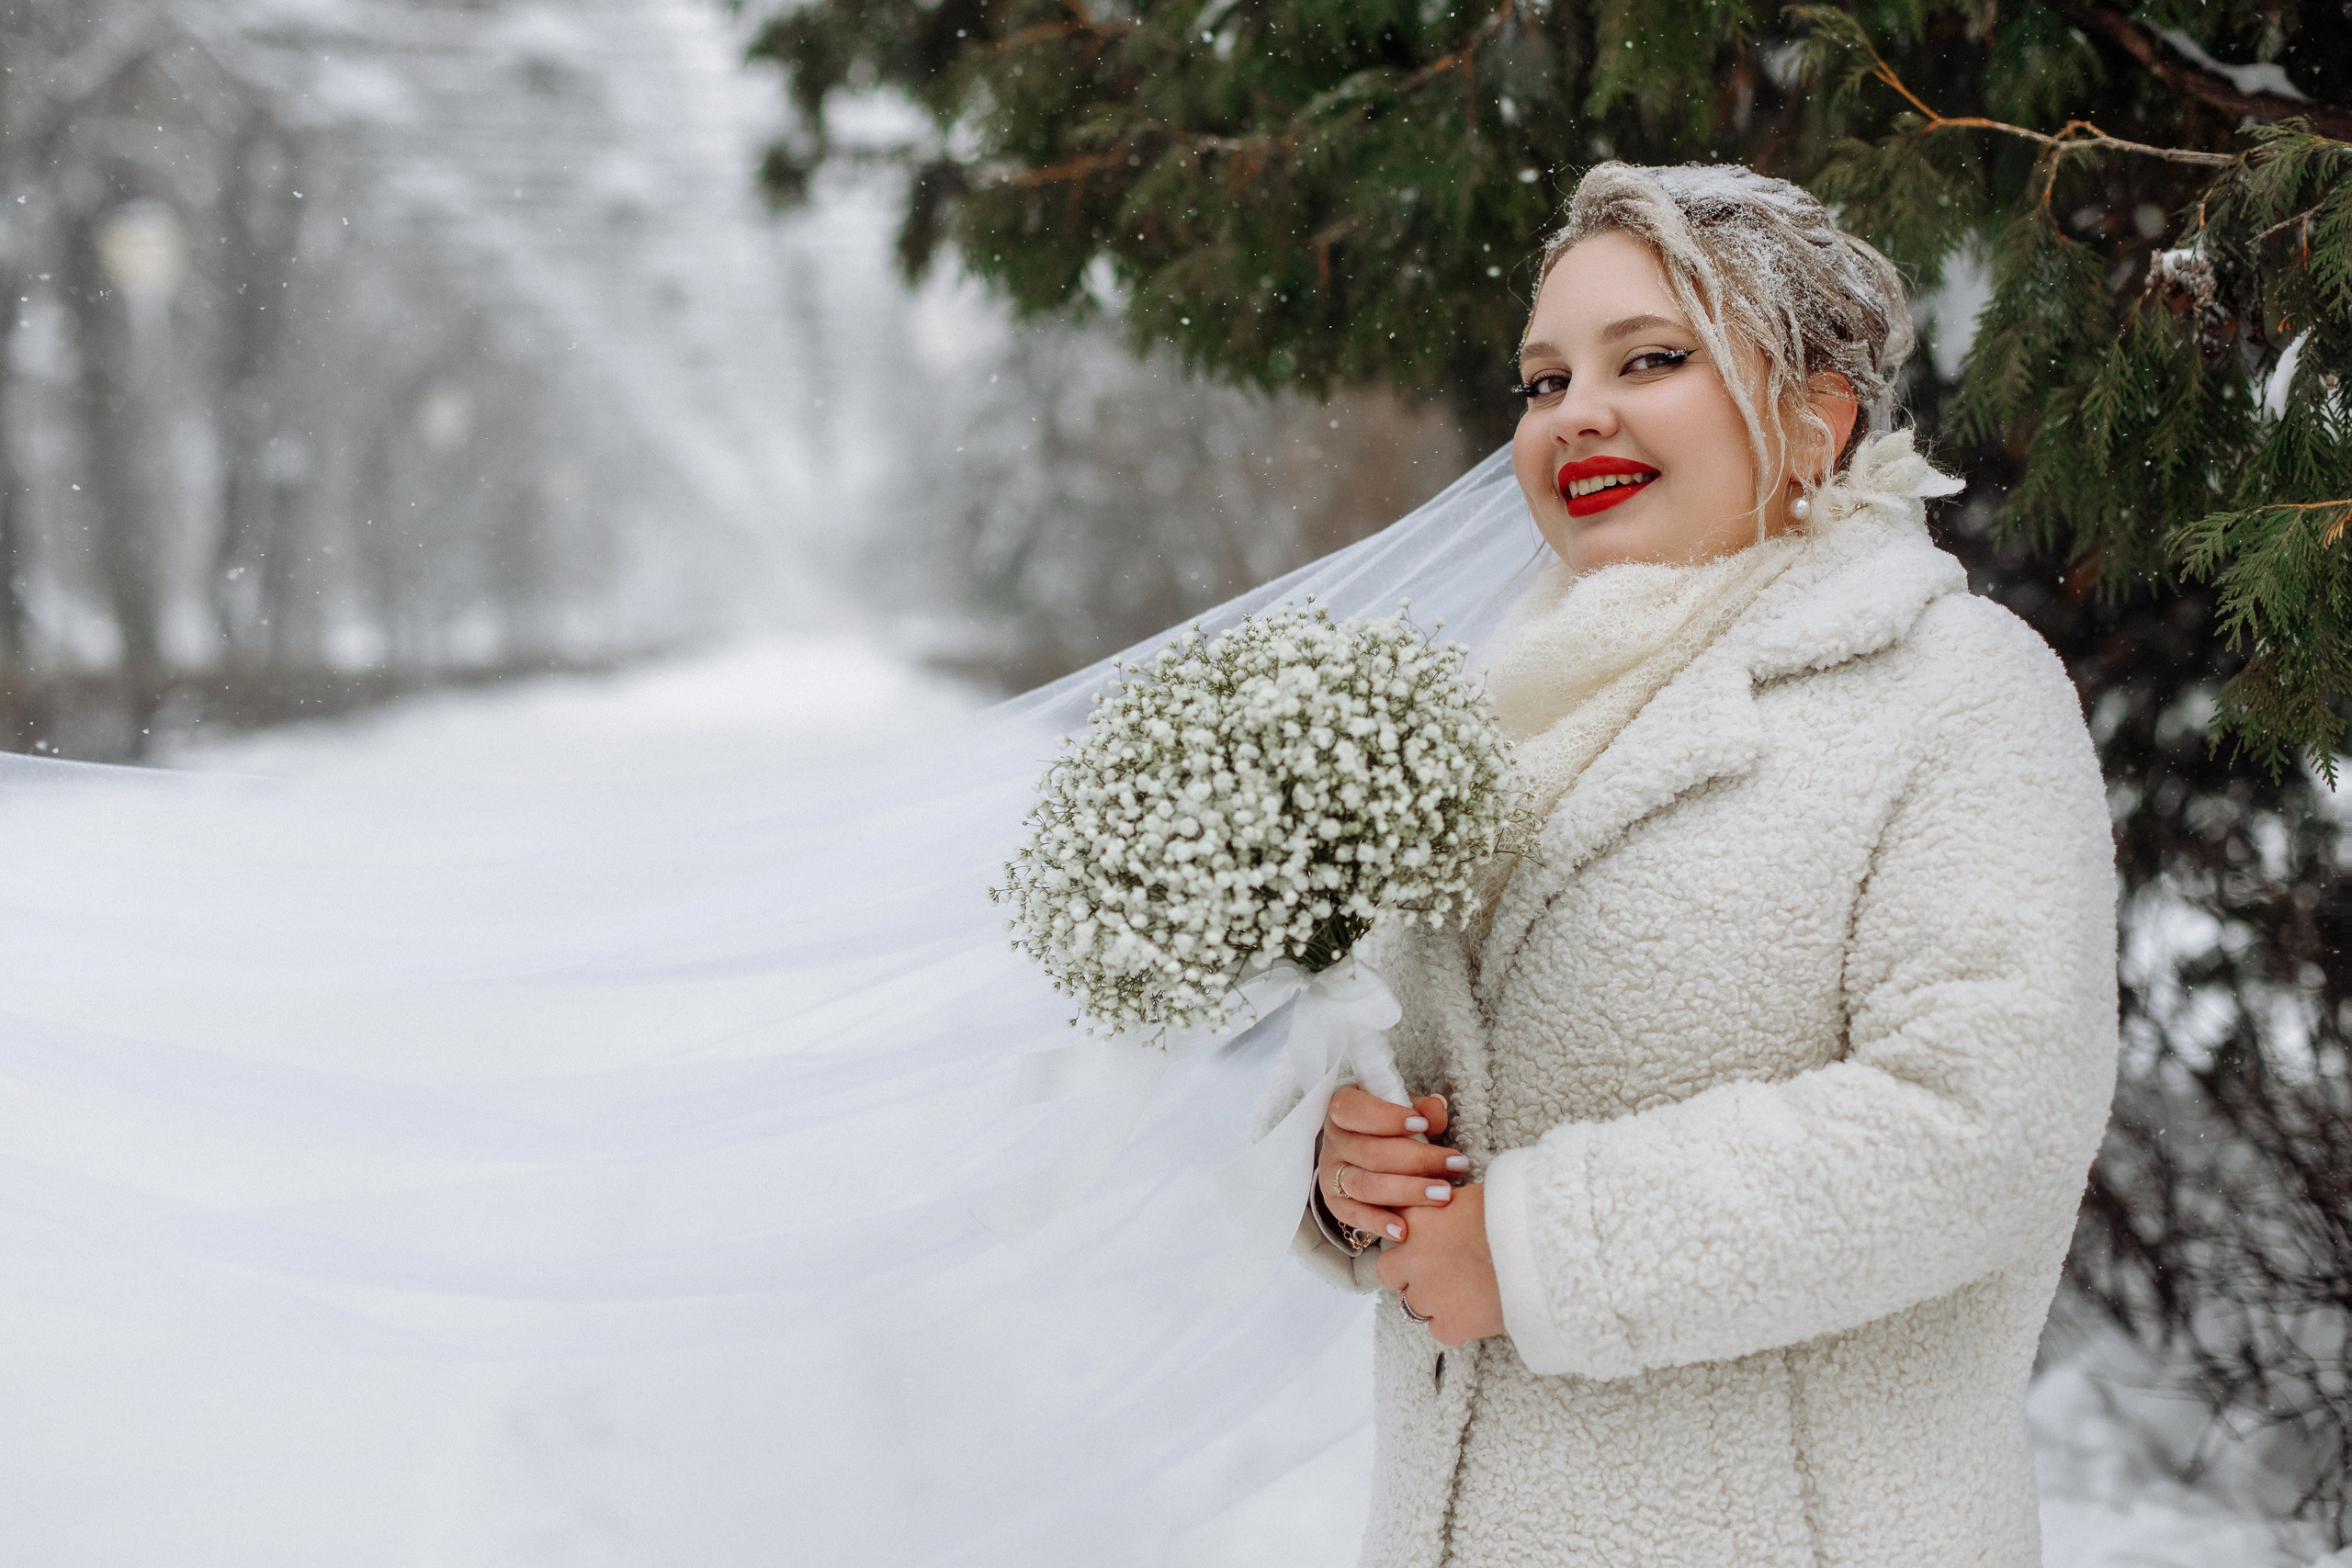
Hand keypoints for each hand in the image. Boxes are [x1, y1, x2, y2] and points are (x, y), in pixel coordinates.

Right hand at [1318, 1086, 1468, 1243]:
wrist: (1363, 1151)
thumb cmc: (1388, 1125)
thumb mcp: (1403, 1109)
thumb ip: (1421, 1108)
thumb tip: (1436, 1109)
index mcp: (1342, 1109)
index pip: (1356, 1110)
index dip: (1388, 1118)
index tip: (1423, 1125)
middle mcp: (1333, 1141)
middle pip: (1370, 1153)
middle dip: (1417, 1160)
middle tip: (1454, 1165)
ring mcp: (1331, 1174)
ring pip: (1366, 1186)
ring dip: (1407, 1192)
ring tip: (1443, 1195)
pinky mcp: (1336, 1202)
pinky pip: (1355, 1215)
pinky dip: (1379, 1223)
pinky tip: (1404, 1230)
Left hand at [1376, 1183, 1504, 1346]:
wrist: (1547, 1252)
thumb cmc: (1520, 1214)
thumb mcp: (1478, 1193)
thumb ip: (1451, 1202)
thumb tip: (1451, 1201)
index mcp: (1418, 1218)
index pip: (1392, 1226)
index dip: (1410, 1234)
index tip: (1428, 1237)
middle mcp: (1414, 1256)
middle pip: (1389, 1271)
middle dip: (1408, 1273)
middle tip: (1438, 1271)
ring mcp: (1429, 1293)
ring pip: (1410, 1305)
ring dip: (1430, 1300)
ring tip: (1463, 1293)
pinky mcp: (1451, 1325)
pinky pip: (1439, 1330)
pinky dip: (1454, 1325)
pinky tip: (1477, 1312)